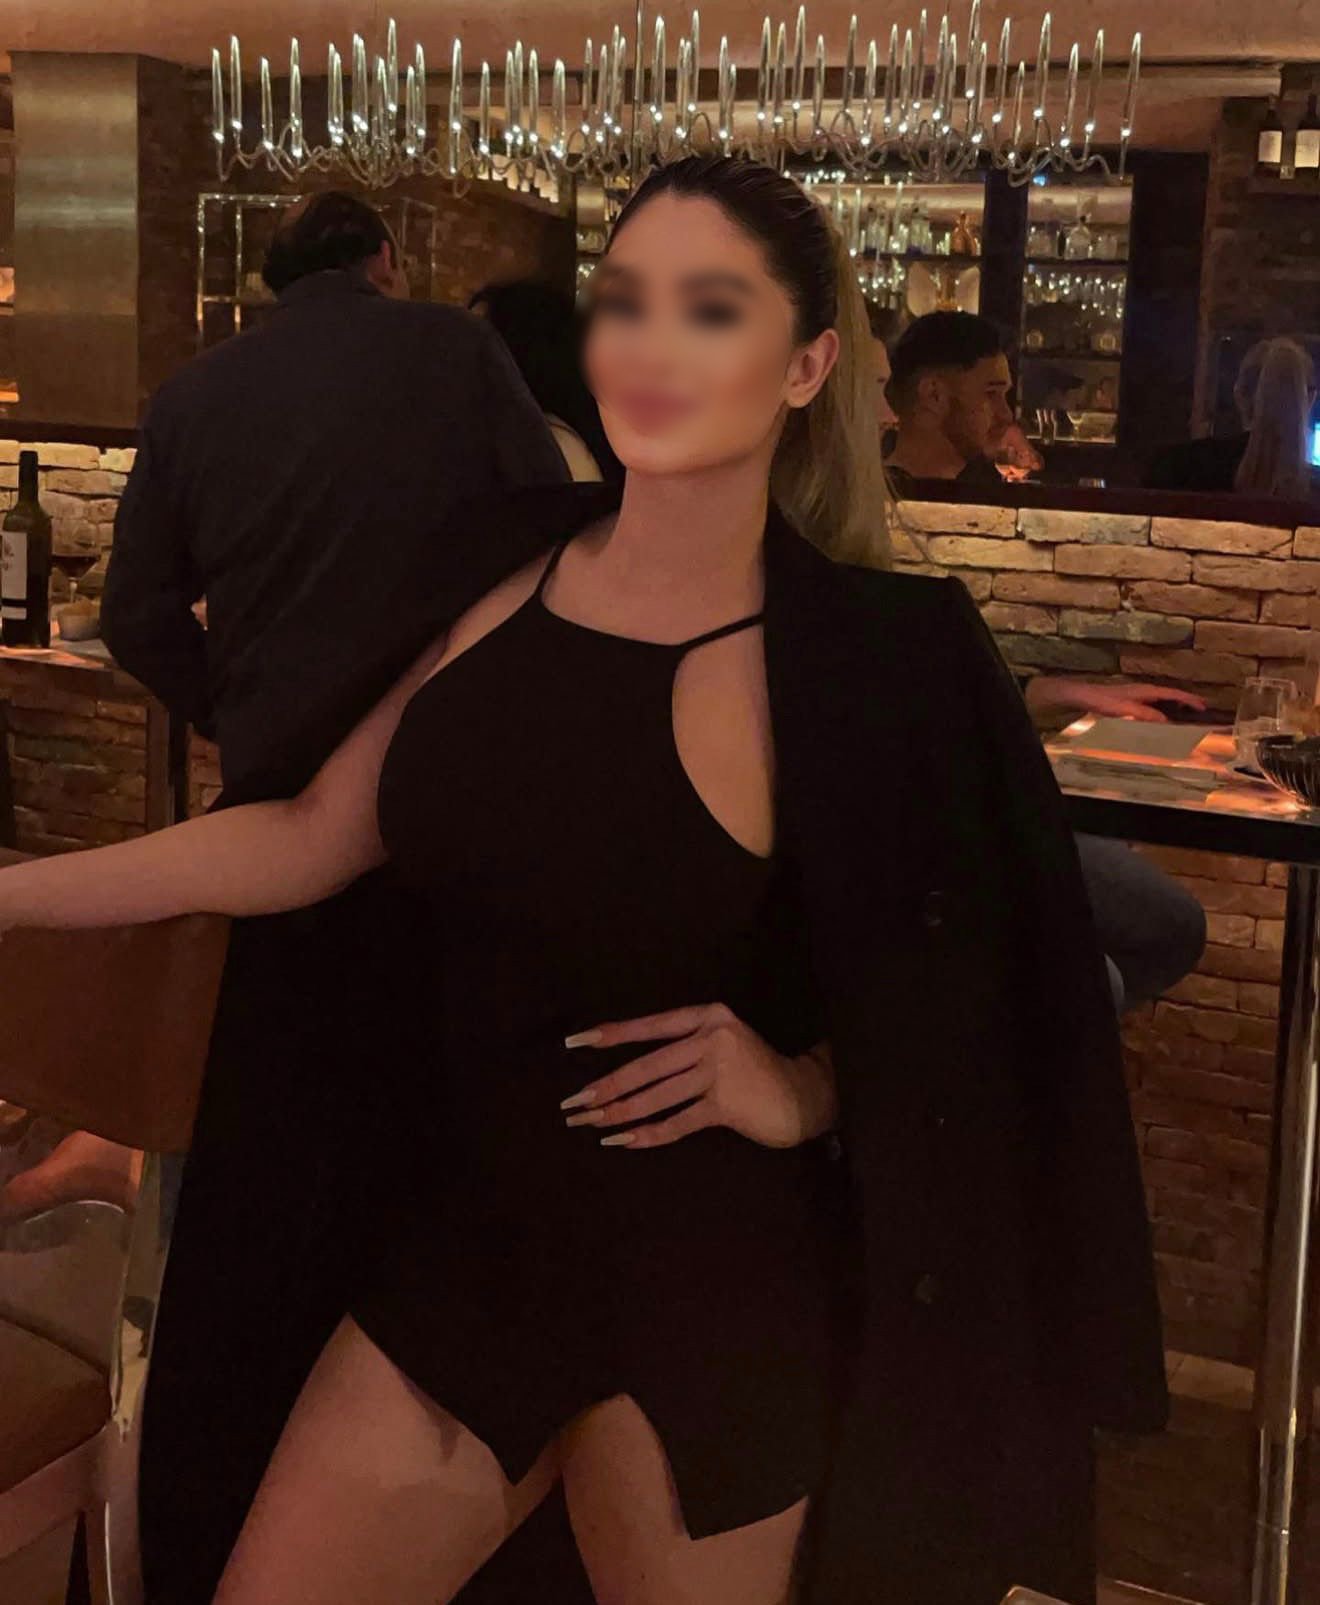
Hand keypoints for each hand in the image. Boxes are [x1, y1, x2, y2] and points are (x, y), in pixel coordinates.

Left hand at [560, 1002, 836, 1151]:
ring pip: (656, 1096)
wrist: (800, 1095)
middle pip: (647, 1066)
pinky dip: (648, 1134)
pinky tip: (623, 1140)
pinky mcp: (726, 1104)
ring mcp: (720, 1070)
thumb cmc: (752, 1070)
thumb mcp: (721, 1042)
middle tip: (575, 1102)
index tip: (576, 1042)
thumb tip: (627, 1068)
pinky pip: (677, 1123)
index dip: (611, 1034)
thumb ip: (684, 1046)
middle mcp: (713, 1037)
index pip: (650, 1026)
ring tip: (591, 1123)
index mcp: (708, 1015)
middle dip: (606, 1086)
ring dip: (619, 1113)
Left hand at [1025, 677, 1205, 723]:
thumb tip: (1166, 721)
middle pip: (1170, 695)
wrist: (1081, 695)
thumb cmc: (1101, 700)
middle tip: (1202, 710)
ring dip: (1176, 706)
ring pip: (1162, 700)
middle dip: (1187, 702)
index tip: (1204, 706)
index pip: (1173, 694)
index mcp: (1146, 690)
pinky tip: (1161, 719)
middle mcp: (1144, 690)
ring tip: (1188, 714)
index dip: (1189, 700)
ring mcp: (1137, 695)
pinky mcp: (1129, 701)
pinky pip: (1152, 705)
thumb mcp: (1125, 709)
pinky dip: (1162, 710)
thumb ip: (1145, 715)